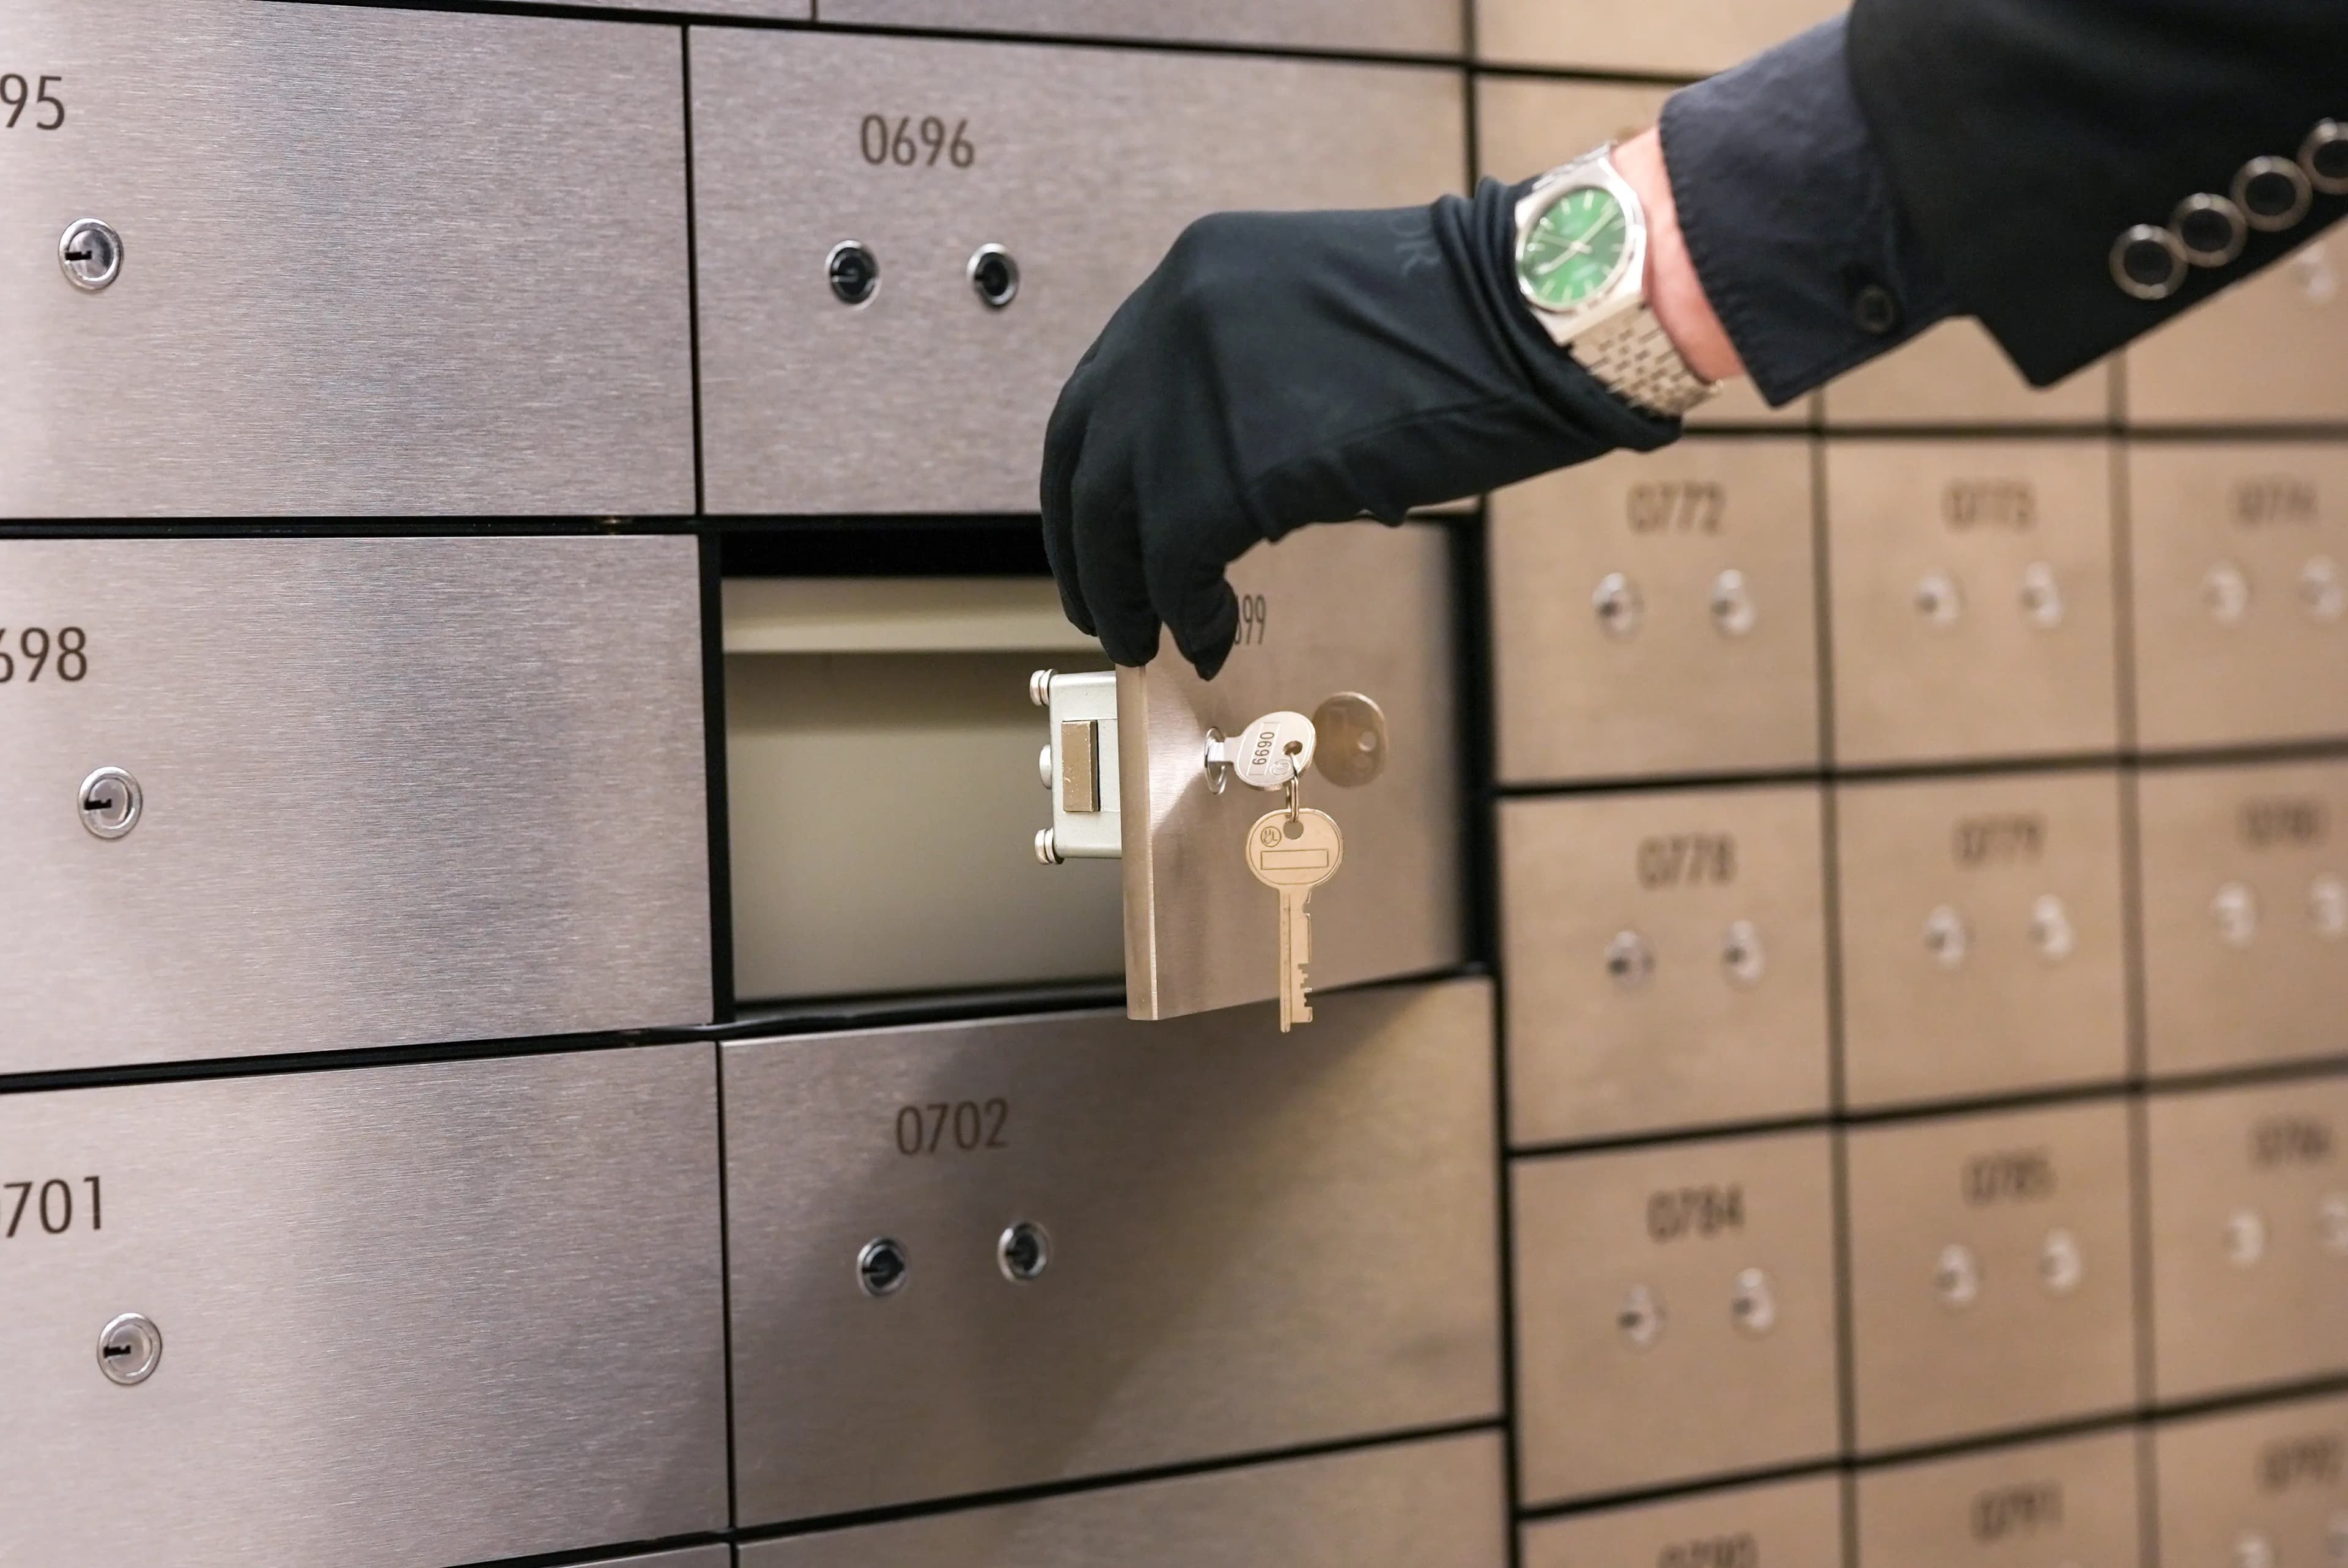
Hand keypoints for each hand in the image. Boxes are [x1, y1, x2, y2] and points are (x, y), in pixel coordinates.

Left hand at [1040, 176, 1680, 678]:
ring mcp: (1194, 388)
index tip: (1099, 536)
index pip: (1100, 392)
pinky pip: (1174, 557)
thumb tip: (1206, 476)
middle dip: (1087, 546)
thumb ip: (1240, 380)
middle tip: (1106, 608)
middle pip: (1084, 457)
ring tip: (1147, 638)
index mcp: (1193, 274)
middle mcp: (1172, 319)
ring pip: (1117, 515)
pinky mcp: (1232, 462)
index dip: (1090, 479)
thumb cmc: (1460, 331)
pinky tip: (1206, 634)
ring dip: (1128, 592)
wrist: (1531, 320)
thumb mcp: (1313, 325)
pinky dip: (1184, 608)